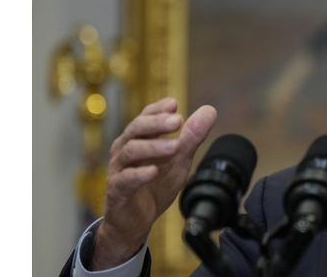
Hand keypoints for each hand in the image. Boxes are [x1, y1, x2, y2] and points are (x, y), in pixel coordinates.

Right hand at [90, 98, 216, 269]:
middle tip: (178, 120)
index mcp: (139, 139)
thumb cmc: (154, 186)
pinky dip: (140, 174)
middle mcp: (125, 149)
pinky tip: (154, 171)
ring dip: (154, 146)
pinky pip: (125, 179)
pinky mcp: (117, 190)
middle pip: (136, 129)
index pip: (145, 116)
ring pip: (130, 151)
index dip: (158, 109)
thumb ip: (192, 137)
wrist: (135, 221)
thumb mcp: (178, 160)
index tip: (174, 104)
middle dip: (157, 122)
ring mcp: (119, 169)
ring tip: (175, 146)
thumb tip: (209, 110)